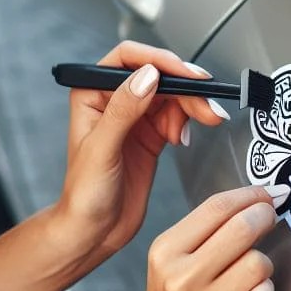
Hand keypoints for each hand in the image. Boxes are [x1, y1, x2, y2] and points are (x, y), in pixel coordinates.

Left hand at [55, 40, 228, 257]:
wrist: (94, 231)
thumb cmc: (83, 195)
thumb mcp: (101, 151)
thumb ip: (123, 112)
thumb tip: (146, 77)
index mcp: (92, 94)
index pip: (128, 59)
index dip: (160, 61)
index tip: (186, 74)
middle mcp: (113, 100)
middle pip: (158, 75)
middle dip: (185, 86)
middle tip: (206, 103)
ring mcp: (134, 118)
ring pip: (171, 94)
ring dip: (191, 105)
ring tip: (204, 120)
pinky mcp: (151, 135)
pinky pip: (176, 115)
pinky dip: (187, 121)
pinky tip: (181, 138)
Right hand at [123, 185, 282, 290]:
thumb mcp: (170, 264)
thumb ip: (205, 233)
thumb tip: (256, 200)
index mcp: (165, 251)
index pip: (216, 207)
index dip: (251, 195)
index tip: (268, 194)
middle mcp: (181, 277)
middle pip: (242, 228)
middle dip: (265, 218)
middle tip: (271, 218)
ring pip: (259, 264)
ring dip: (263, 266)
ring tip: (251, 275)